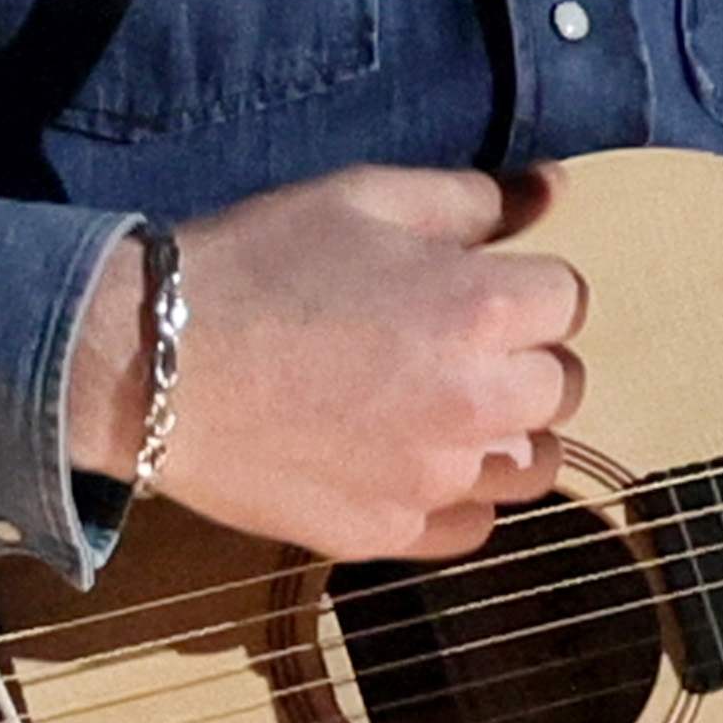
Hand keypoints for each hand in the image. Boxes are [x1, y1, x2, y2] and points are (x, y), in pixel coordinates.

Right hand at [65, 168, 584, 560]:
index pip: (569, 299)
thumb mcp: (364, 199)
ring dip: (508, 434)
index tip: (480, 285)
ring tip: (445, 408)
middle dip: (524, 358)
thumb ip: (473, 199)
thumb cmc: (260, 262)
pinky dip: (458, 498)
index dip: (527, 286)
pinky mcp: (391, 533)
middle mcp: (479, 400)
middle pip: (562, 386)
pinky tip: (411, 461)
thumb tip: (554, 190)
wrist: (153, 364)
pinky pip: (472, 527)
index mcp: (484, 307)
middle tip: (456, 343)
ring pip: (534, 466)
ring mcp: (437, 477)